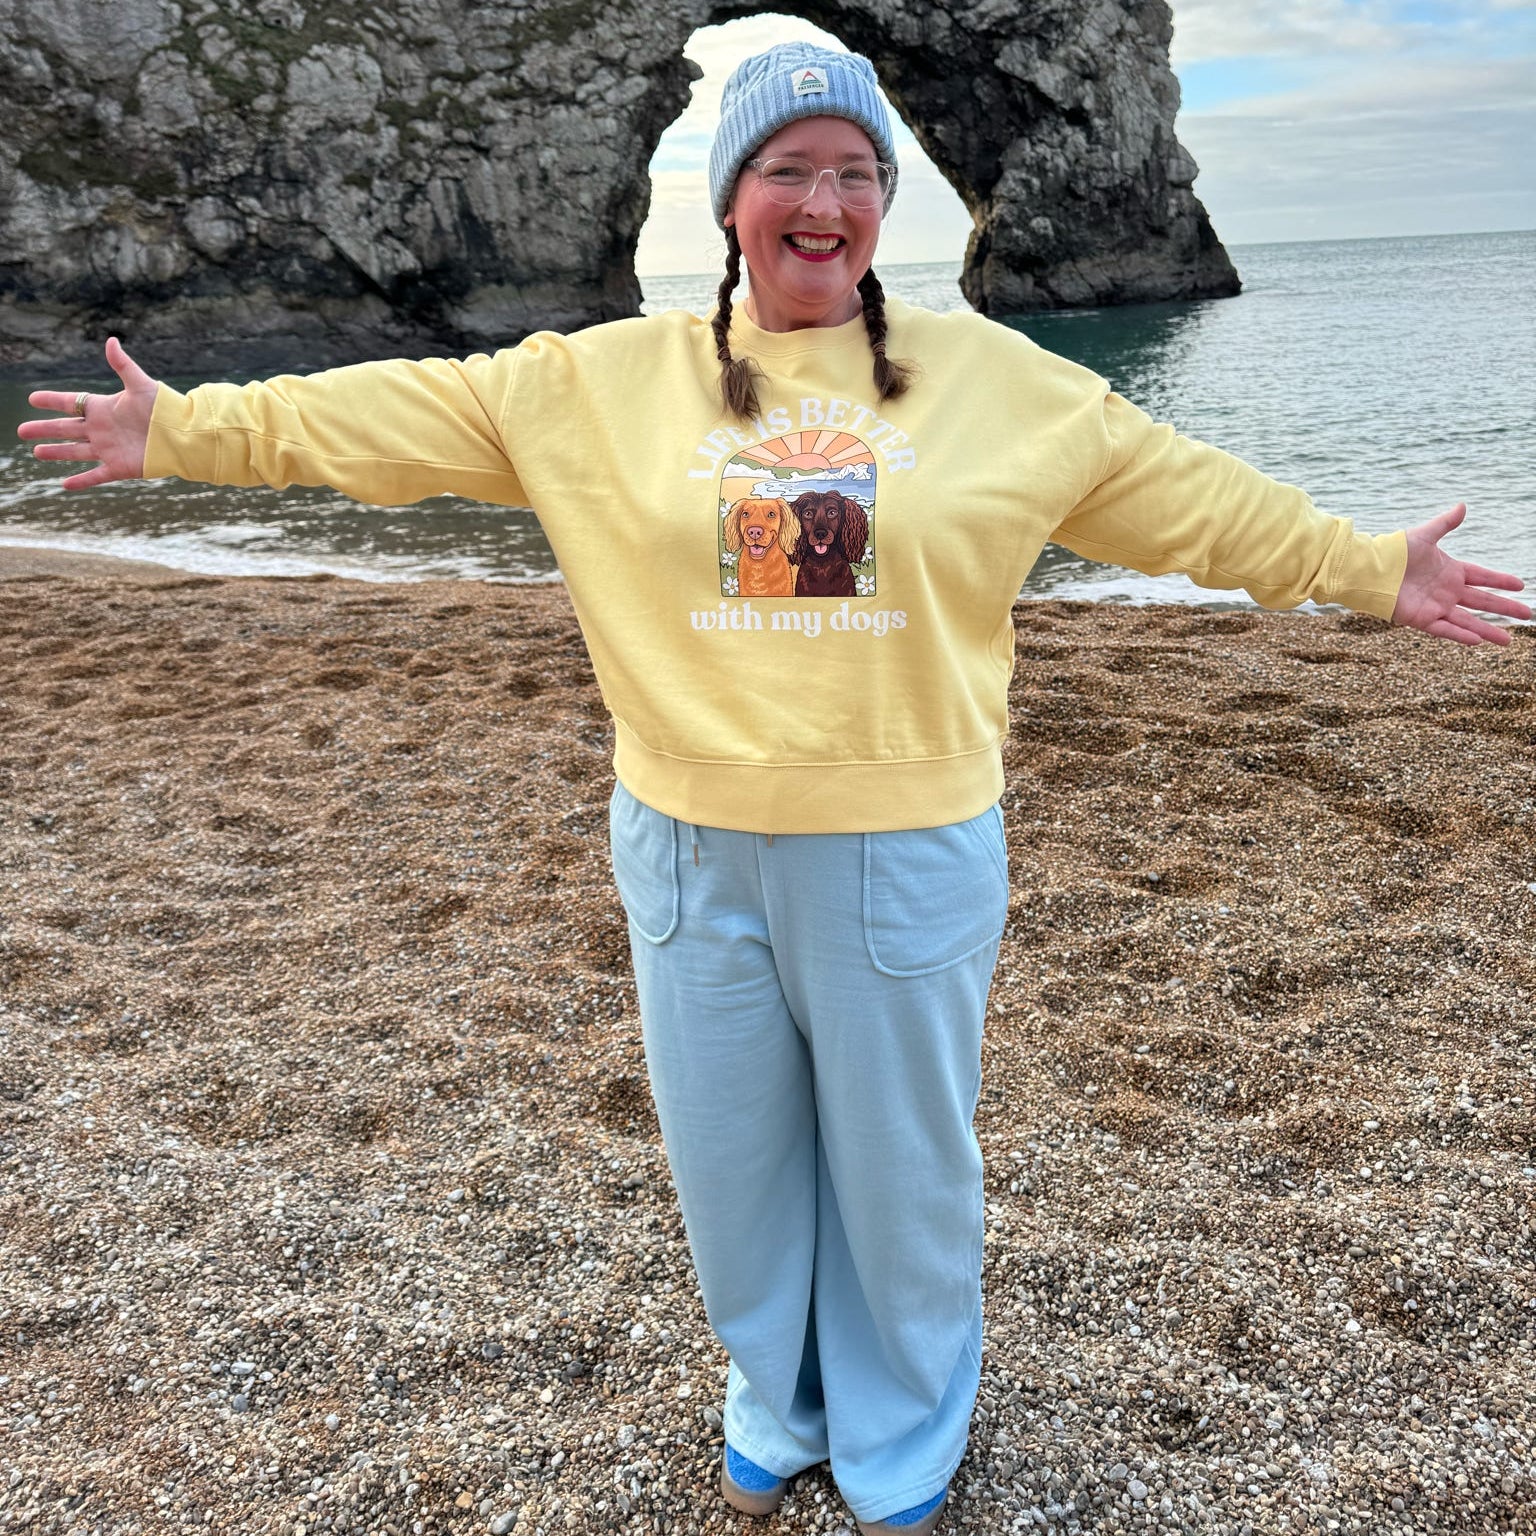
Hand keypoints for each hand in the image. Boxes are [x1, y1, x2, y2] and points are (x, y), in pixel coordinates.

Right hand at [17, 337, 160, 490]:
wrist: (183, 435)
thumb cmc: (164, 408)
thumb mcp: (140, 384)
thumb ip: (123, 365)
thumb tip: (111, 340)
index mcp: (103, 408)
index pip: (70, 402)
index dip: (51, 400)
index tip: (33, 399)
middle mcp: (102, 429)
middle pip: (66, 428)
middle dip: (44, 429)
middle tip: (21, 431)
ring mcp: (109, 449)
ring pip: (75, 451)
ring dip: (56, 452)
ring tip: (37, 453)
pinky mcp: (119, 467)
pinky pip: (95, 475)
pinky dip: (81, 481)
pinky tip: (64, 485)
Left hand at [1392, 503, 1529, 645]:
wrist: (1371, 569)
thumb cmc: (1394, 551)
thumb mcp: (1425, 536)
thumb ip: (1445, 524)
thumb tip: (1463, 506)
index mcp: (1450, 571)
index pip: (1482, 577)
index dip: (1500, 581)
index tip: (1520, 585)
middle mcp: (1446, 591)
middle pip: (1482, 601)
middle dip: (1504, 608)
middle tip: (1527, 614)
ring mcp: (1436, 606)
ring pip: (1468, 621)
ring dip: (1488, 630)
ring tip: (1508, 641)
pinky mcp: (1422, 618)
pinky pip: (1445, 629)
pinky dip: (1461, 635)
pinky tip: (1478, 641)